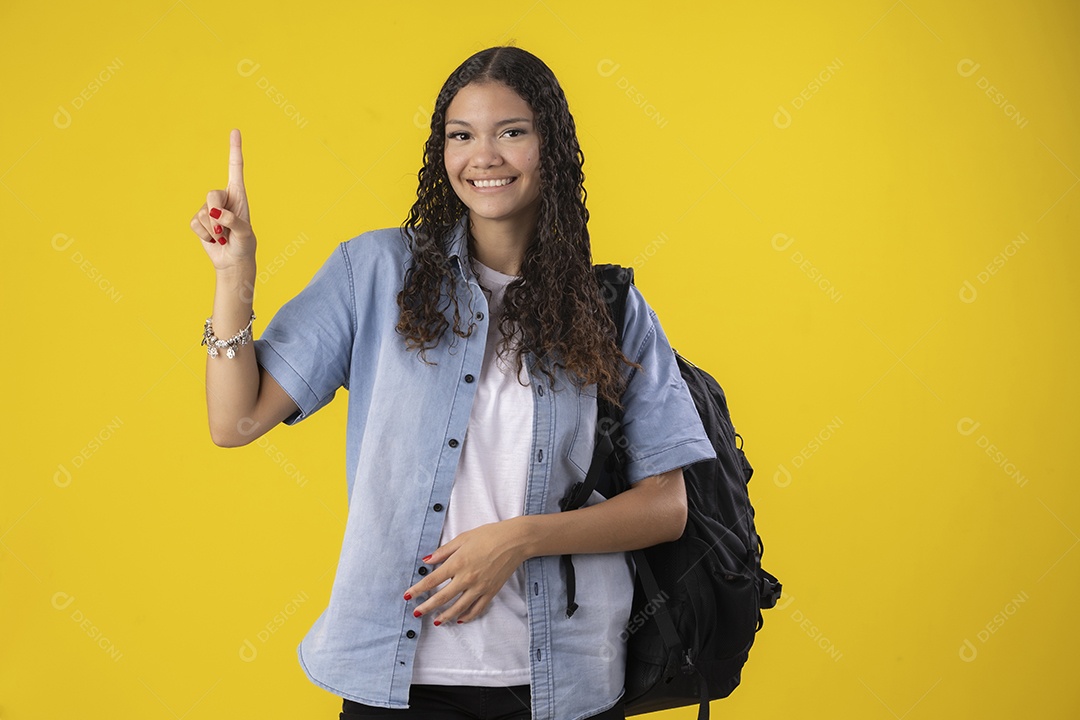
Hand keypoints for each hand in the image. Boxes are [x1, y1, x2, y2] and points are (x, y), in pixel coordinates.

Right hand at [190, 128, 256, 269]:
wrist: (233, 261)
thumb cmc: (244, 245)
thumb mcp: (245, 235)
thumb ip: (234, 223)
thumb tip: (217, 213)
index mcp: (239, 195)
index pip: (235, 168)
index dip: (235, 150)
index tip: (236, 130)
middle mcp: (224, 198)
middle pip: (211, 194)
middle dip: (216, 213)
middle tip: (224, 231)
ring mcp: (209, 208)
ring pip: (203, 212)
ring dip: (213, 230)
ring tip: (223, 237)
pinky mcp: (199, 220)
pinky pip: (194, 223)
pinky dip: (204, 235)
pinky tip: (213, 240)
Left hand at [405, 518, 530, 624]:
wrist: (515, 540)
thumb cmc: (489, 535)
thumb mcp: (463, 538)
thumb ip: (443, 551)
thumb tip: (426, 560)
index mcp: (458, 562)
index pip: (432, 580)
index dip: (418, 589)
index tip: (407, 596)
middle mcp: (467, 578)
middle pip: (442, 597)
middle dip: (426, 607)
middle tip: (416, 614)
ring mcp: (480, 587)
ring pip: (459, 607)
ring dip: (445, 616)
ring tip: (436, 621)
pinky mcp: (491, 591)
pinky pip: (477, 608)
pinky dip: (468, 616)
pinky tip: (460, 619)